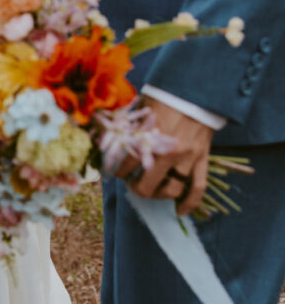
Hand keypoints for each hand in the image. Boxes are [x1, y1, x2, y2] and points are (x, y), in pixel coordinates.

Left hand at [116, 97, 213, 215]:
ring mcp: (187, 158)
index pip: (124, 167)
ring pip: (171, 190)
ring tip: (150, 188)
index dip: (115, 171)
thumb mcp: (139, 110)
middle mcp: (167, 152)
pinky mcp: (202, 160)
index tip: (113, 169)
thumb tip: (101, 137)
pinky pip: (198, 189)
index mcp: (147, 138)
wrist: (195, 92)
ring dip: (158, 194)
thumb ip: (124, 126)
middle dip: (134, 187)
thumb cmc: (162, 98)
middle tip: (130, 181)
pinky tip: (179, 211)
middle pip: (145, 186)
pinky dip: (189, 204)